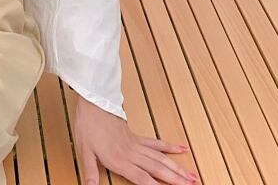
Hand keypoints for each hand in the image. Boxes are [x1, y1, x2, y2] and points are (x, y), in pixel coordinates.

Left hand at [73, 96, 198, 184]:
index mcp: (120, 159)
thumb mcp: (84, 150)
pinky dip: (169, 147)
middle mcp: (132, 153)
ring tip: (193, 176)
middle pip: (158, 169)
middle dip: (176, 180)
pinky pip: (156, 143)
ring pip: (161, 158)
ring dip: (178, 168)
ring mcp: (136, 144)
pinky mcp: (136, 136)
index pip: (142, 179)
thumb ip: (90, 171)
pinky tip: (182, 149)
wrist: (93, 102)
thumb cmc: (88, 125)